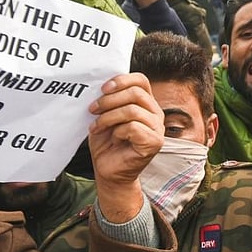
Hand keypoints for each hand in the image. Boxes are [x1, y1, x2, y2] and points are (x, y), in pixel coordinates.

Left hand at [89, 73, 163, 221]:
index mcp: (146, 103)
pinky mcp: (154, 142)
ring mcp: (158, 128)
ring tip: (97, 126)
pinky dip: (117, 131)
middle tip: (93, 109)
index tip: (102, 88)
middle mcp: (156, 113)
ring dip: (108, 117)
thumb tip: (102, 83)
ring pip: (132, 110)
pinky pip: (133, 127)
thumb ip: (110, 99)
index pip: (141, 80)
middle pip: (136, 93)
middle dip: (109, 99)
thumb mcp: (106, 115)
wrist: (108, 171)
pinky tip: (112, 138)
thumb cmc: (107, 143)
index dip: (121, 80)